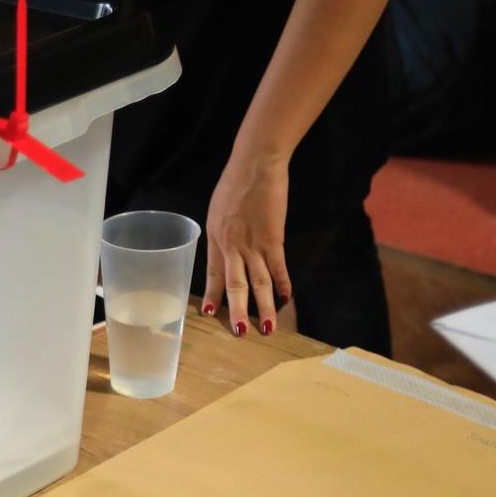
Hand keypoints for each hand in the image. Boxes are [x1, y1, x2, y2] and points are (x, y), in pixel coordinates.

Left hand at [201, 151, 290, 336]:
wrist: (256, 164)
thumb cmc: (236, 182)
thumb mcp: (219, 209)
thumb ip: (222, 231)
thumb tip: (227, 246)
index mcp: (215, 238)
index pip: (212, 273)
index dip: (212, 294)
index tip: (209, 312)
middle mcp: (231, 246)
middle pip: (234, 285)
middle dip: (237, 310)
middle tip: (239, 332)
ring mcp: (252, 244)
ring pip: (258, 282)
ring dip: (264, 306)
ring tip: (267, 327)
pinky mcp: (273, 238)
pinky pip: (278, 267)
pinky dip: (283, 283)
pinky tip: (287, 298)